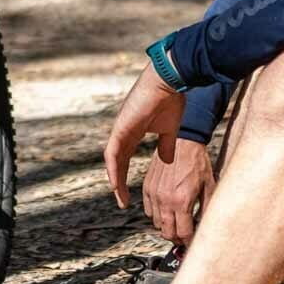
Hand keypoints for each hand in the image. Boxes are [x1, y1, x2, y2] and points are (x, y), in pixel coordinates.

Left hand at [104, 64, 185, 209]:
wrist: (170, 81)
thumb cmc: (171, 100)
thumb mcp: (170, 130)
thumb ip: (166, 145)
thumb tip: (167, 160)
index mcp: (134, 132)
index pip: (125, 159)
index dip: (126, 177)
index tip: (128, 195)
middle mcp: (124, 132)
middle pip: (117, 163)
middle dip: (118, 183)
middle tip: (122, 201)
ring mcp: (121, 129)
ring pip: (113, 160)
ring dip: (115, 179)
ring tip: (119, 197)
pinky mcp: (121, 127)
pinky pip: (112, 153)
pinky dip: (113, 169)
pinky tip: (115, 184)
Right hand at [142, 138, 212, 244]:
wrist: (184, 141)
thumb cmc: (199, 163)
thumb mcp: (209, 187)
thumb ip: (207, 209)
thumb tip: (205, 228)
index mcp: (182, 202)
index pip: (183, 234)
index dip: (189, 242)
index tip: (193, 243)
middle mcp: (165, 200)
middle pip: (167, 233)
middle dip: (177, 238)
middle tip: (185, 236)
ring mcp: (154, 194)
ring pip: (156, 223)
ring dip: (167, 226)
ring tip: (177, 221)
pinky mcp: (147, 187)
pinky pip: (148, 210)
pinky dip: (156, 214)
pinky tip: (167, 210)